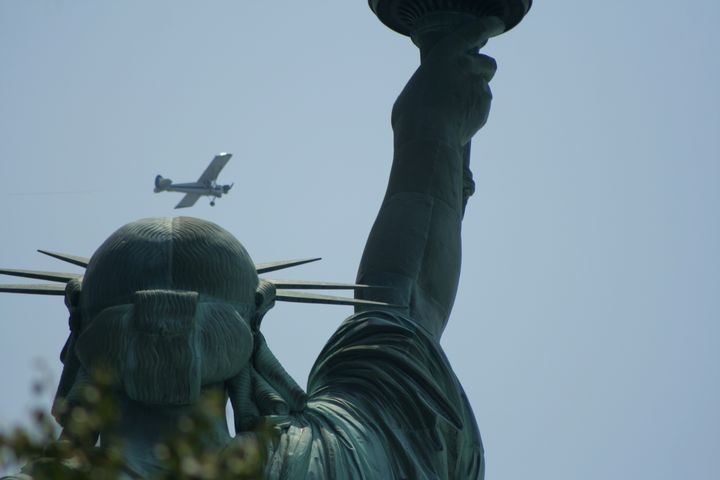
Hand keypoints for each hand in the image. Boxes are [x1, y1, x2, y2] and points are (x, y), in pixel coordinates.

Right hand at [391, 17, 504, 146]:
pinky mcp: (484, 107)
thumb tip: (437, 92)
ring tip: (454, 110)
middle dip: (481, 70)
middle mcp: (467, 66)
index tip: (497, 24)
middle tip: (468, 82)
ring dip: (475, 94)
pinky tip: (457, 122)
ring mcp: (479, 86)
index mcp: (445, 54)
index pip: (472, 32)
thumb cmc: (411, 115)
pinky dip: (473, 112)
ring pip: (484, 87)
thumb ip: (431, 82)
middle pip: (487, 63)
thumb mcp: (414, 88)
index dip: (487, 26)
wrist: (429, 137)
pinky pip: (482, 106)